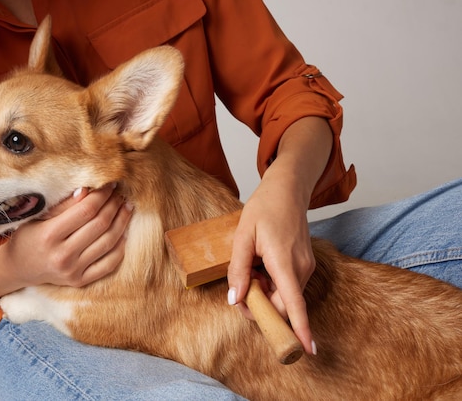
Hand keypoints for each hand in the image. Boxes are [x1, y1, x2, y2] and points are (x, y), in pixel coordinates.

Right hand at [2, 183, 132, 287]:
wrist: (19, 268)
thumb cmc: (28, 236)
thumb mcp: (39, 216)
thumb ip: (64, 205)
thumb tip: (89, 189)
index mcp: (49, 235)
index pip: (86, 210)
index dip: (102, 195)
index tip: (110, 184)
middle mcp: (62, 255)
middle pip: (100, 225)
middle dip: (114, 205)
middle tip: (120, 194)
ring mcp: (73, 271)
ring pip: (108, 243)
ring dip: (122, 222)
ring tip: (126, 208)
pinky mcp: (80, 281)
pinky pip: (109, 264)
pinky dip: (120, 247)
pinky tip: (123, 232)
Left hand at [227, 175, 315, 354]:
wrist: (287, 191)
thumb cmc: (264, 209)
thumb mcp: (242, 236)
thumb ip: (238, 269)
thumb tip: (236, 300)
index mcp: (284, 262)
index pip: (294, 303)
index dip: (300, 329)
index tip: (305, 350)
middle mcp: (301, 268)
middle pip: (283, 305)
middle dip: (262, 306)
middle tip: (242, 288)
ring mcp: (306, 267)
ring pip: (285, 296)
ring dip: (266, 293)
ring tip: (253, 267)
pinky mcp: (305, 265)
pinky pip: (288, 286)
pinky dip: (273, 285)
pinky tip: (262, 265)